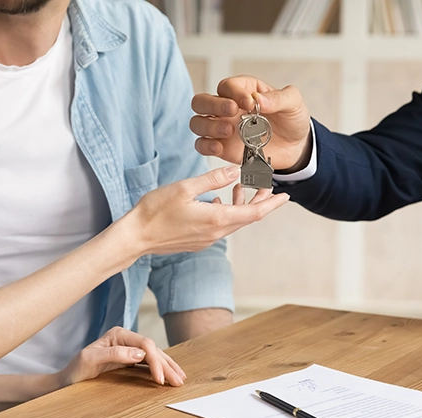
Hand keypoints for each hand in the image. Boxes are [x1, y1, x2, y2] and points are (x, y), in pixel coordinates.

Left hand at [57, 327, 185, 386]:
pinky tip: (170, 375)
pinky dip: (161, 369)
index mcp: (118, 334)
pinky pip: (149, 362)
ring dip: (168, 367)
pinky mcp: (129, 359)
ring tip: (180, 378)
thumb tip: (140, 354)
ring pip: (154, 355)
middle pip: (153, 349)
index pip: (145, 344)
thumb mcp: (90, 360)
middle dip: (167, 365)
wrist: (67, 380)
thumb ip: (114, 354)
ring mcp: (129, 348)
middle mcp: (126, 338)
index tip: (160, 379)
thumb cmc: (76, 370)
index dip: (155, 361)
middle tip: (178, 381)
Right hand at [123, 166, 289, 255]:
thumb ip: (212, 179)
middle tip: (268, 186)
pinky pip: (220, 226)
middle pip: (247, 218)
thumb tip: (236, 171)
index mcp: (216, 219)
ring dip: (240, 205)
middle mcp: (215, 233)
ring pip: (233, 221)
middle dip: (260, 202)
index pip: (254, 212)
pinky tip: (216, 200)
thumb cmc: (155, 211)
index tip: (285, 195)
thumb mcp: (184, 188)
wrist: (135, 237)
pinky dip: (225, 212)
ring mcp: (206, 239)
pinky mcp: (197, 241)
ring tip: (239, 188)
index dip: (272, 204)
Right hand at [190, 76, 311, 171]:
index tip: (250, 104)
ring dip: (209, 126)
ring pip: (197, 123)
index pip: (226, 86)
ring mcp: (222, 128)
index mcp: (243, 91)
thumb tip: (258, 99)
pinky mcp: (222, 148)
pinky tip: (219, 148)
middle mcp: (227, 108)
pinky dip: (206, 147)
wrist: (295, 147)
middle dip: (213, 105)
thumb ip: (278, 98)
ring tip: (230, 131)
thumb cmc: (291, 120)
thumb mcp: (293, 103)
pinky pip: (202, 145)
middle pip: (201, 101)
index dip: (234, 93)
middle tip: (232, 112)